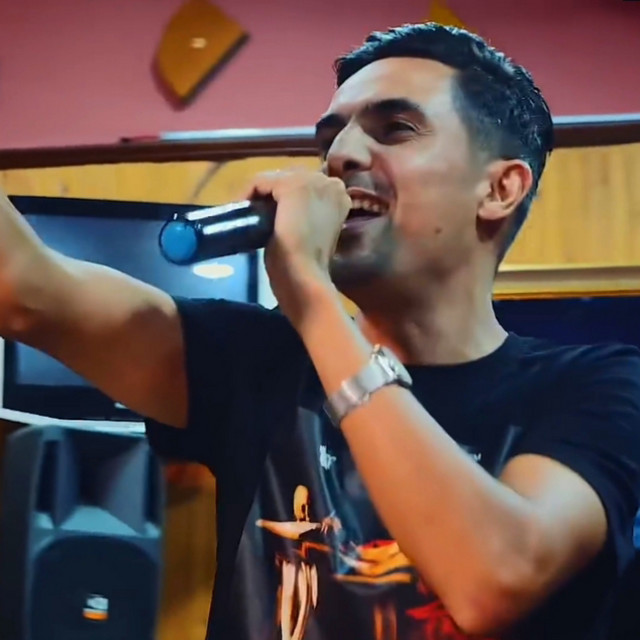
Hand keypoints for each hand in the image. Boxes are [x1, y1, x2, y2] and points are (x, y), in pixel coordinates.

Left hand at [243, 170, 351, 322]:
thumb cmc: (308, 266)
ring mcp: (312, 181)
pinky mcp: (291, 185)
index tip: (267, 216)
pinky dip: (245, 194)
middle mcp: (330, 182)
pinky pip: (259, 181)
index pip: (304, 186)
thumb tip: (282, 215)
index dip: (283, 199)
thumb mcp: (310, 235)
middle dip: (269, 194)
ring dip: (257, 195)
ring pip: (273, 179)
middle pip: (289, 178)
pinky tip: (238, 210)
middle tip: (253, 215)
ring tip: (245, 215)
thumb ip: (304, 218)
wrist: (305, 274)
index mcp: (340, 196)